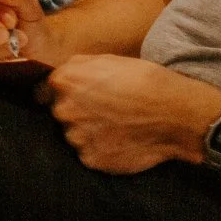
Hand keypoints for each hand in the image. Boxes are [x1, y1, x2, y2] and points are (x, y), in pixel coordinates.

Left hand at [41, 55, 220, 174]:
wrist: (177, 114)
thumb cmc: (146, 82)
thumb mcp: (108, 60)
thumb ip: (77, 66)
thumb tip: (60, 75)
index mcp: (65, 82)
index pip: (44, 90)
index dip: (61, 94)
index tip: (77, 98)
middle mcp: (64, 110)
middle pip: (60, 114)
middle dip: (76, 113)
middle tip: (104, 112)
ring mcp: (77, 138)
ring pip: (74, 135)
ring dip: (88, 133)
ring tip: (116, 127)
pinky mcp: (92, 159)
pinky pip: (89, 154)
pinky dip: (101, 150)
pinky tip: (121, 141)